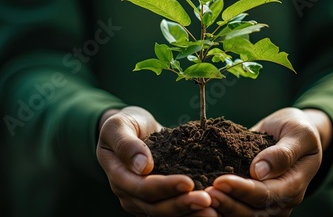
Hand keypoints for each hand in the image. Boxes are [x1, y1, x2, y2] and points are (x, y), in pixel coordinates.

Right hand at [96, 106, 216, 216]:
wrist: (133, 129)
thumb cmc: (126, 124)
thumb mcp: (118, 126)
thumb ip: (126, 144)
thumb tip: (143, 166)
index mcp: (119, 176)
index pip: (142, 188)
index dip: (165, 187)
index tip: (188, 182)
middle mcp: (129, 194)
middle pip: (156, 207)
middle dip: (182, 205)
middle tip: (207, 200)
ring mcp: (143, 202)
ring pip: (166, 214)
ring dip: (190, 214)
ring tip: (214, 211)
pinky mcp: (158, 201)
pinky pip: (174, 212)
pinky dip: (191, 212)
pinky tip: (213, 209)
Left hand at [206, 107, 332, 216]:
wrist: (295, 134)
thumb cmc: (298, 131)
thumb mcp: (299, 134)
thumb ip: (283, 153)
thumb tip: (260, 170)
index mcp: (294, 185)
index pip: (266, 194)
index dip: (242, 190)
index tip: (220, 181)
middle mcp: (282, 201)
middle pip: (252, 212)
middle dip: (227, 204)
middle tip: (205, 193)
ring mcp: (268, 205)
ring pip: (243, 216)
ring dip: (221, 209)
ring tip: (202, 199)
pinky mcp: (253, 202)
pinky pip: (237, 210)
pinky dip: (221, 208)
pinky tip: (203, 200)